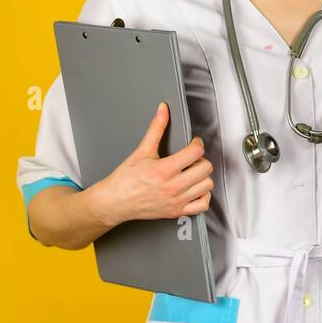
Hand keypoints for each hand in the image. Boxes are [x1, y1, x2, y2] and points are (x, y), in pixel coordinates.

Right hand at [95, 101, 214, 225]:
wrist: (114, 202)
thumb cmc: (125, 179)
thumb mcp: (141, 150)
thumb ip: (156, 128)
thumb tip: (163, 110)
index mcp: (164, 170)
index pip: (196, 153)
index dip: (197, 144)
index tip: (193, 143)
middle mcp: (173, 187)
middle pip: (206, 168)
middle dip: (201, 159)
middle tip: (192, 158)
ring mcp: (176, 201)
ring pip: (207, 185)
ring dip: (203, 177)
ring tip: (192, 172)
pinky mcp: (176, 212)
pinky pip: (202, 205)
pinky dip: (203, 196)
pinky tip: (194, 188)